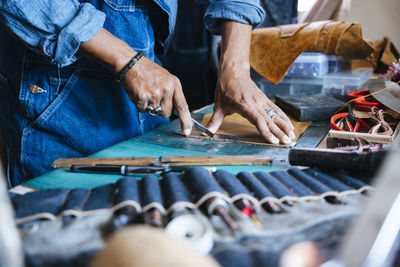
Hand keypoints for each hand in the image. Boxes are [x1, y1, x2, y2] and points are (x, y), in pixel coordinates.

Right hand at [77, 29, 191, 134]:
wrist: (131, 63)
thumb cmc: (148, 71)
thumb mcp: (166, 78)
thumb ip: (171, 93)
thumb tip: (174, 111)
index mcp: (174, 84)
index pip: (182, 106)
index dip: (185, 121)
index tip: (186, 131)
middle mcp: (166, 89)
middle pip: (166, 113)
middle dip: (159, 109)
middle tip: (153, 96)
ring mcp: (155, 93)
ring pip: (153, 112)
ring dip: (148, 105)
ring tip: (145, 91)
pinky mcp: (143, 96)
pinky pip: (142, 110)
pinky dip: (139, 104)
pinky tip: (138, 93)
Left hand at [206, 67, 294, 143]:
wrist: (233, 72)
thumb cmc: (225, 88)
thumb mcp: (218, 105)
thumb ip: (215, 121)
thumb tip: (206, 133)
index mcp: (245, 105)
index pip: (258, 120)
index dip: (266, 131)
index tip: (273, 141)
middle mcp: (255, 103)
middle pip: (270, 119)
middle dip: (279, 132)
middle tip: (287, 142)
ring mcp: (261, 100)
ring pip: (275, 114)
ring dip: (285, 125)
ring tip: (292, 136)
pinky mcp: (264, 99)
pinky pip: (276, 109)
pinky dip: (284, 117)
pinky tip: (290, 125)